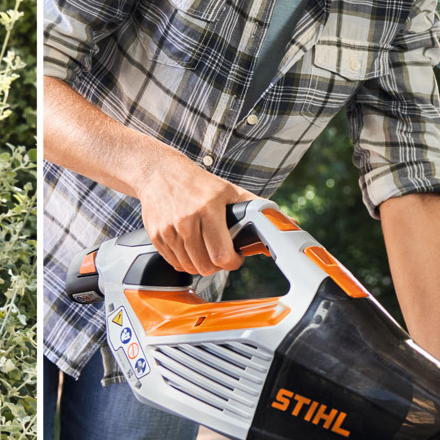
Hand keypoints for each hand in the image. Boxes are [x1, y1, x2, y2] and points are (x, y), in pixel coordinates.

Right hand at [137, 150, 256, 274]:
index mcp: (208, 209)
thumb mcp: (229, 190)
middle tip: (220, 256)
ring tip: (205, 251)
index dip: (232, 263)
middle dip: (217, 266)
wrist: (160, 173)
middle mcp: (186, 220)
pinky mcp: (156, 235)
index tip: (234, 258)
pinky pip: (173, 262)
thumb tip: (283, 220)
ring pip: (188, 266)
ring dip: (200, 264)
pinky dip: (183, 261)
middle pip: (205, 266)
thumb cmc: (197, 183)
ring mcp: (169, 229)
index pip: (221, 255)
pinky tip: (190, 249)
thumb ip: (255, 206)